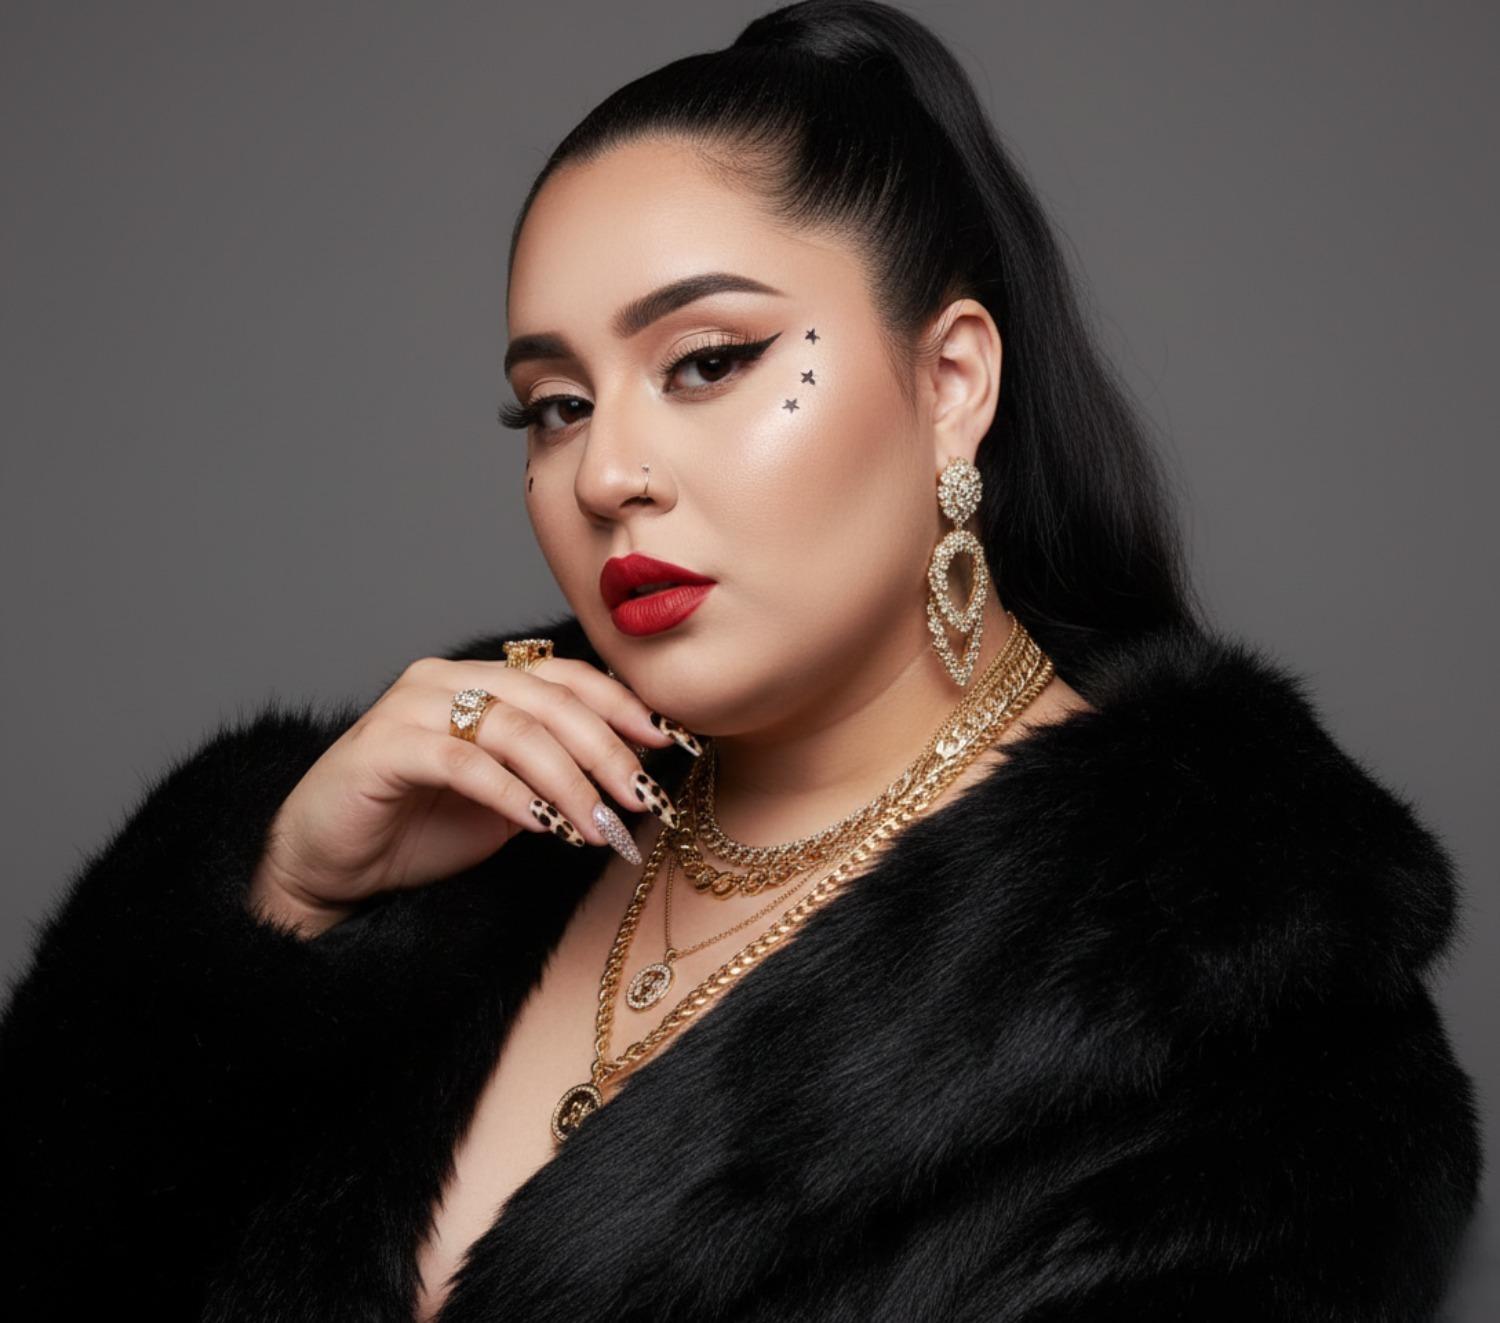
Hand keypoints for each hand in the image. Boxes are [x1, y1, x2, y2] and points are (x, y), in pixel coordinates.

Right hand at [248, 655, 693, 932]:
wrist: (331, 866)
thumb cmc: (420, 828)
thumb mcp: (508, 799)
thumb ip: (556, 774)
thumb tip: (637, 773)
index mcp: (480, 680)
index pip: (566, 677)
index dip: (622, 706)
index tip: (672, 744)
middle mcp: (445, 679)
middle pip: (549, 699)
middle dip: (607, 750)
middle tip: (644, 797)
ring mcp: (410, 707)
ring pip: (514, 729)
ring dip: (569, 781)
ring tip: (602, 827)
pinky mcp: (382, 747)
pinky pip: (464, 762)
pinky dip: (512, 794)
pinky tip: (545, 826)